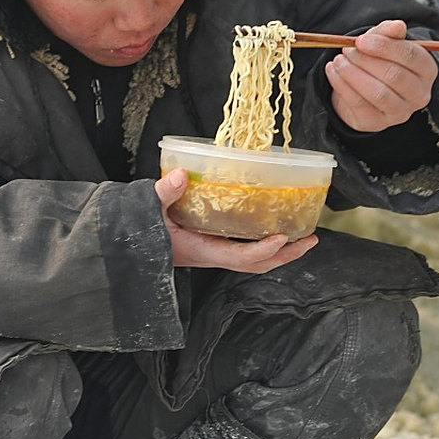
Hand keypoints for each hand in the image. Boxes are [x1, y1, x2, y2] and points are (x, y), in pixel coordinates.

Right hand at [154, 169, 317, 271]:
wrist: (127, 246)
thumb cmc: (138, 231)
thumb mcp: (148, 210)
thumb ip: (164, 193)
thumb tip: (182, 174)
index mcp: (201, 251)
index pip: (239, 258)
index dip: (263, 251)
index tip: (283, 237)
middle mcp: (212, 256)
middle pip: (257, 265)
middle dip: (286, 255)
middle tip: (311, 239)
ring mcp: (214, 253)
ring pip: (254, 261)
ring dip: (281, 252)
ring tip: (303, 237)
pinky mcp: (213, 246)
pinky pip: (245, 250)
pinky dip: (265, 244)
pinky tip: (275, 229)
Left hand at [323, 19, 437, 132]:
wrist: (364, 90)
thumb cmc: (379, 61)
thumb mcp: (383, 42)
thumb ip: (389, 32)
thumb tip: (397, 25)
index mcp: (427, 71)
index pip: (411, 56)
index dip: (385, 46)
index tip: (360, 40)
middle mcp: (419, 95)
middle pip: (394, 75)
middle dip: (365, 60)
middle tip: (347, 50)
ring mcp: (400, 113)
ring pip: (377, 93)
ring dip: (352, 73)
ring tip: (338, 60)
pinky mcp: (377, 123)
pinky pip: (358, 104)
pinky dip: (341, 85)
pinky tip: (332, 71)